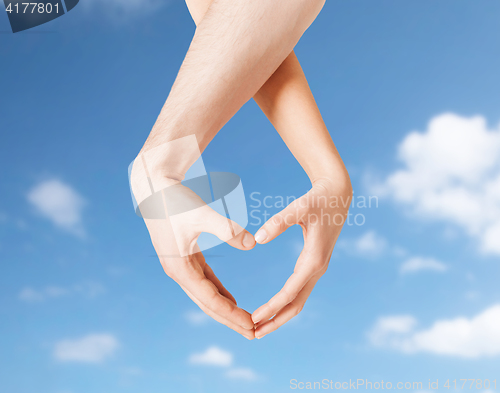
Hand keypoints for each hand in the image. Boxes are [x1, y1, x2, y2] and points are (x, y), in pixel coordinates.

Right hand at [130, 161, 256, 339]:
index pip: (210, 300)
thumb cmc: (174, 199)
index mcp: (180, 268)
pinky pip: (205, 281)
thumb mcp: (201, 214)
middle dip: (230, 320)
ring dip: (225, 309)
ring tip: (246, 322)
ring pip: (206, 295)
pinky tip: (232, 300)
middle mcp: (179, 272)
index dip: (232, 315)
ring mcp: (181, 265)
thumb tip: (252, 244)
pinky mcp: (186, 257)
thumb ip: (227, 229)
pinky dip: (219, 292)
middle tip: (254, 333)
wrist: (154, 185)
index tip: (253, 326)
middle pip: (208, 304)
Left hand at [251, 178, 351, 337]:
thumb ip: (279, 222)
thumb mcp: (299, 207)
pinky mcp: (313, 265)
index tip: (253, 318)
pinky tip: (273, 307)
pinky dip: (285, 303)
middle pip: (296, 305)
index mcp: (313, 260)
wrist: (337, 196)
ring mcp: (317, 269)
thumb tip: (257, 239)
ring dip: (280, 315)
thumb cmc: (318, 200)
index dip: (271, 307)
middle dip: (276, 321)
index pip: (290, 292)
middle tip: (253, 333)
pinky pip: (299, 290)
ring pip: (299, 300)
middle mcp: (317, 269)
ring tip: (260, 326)